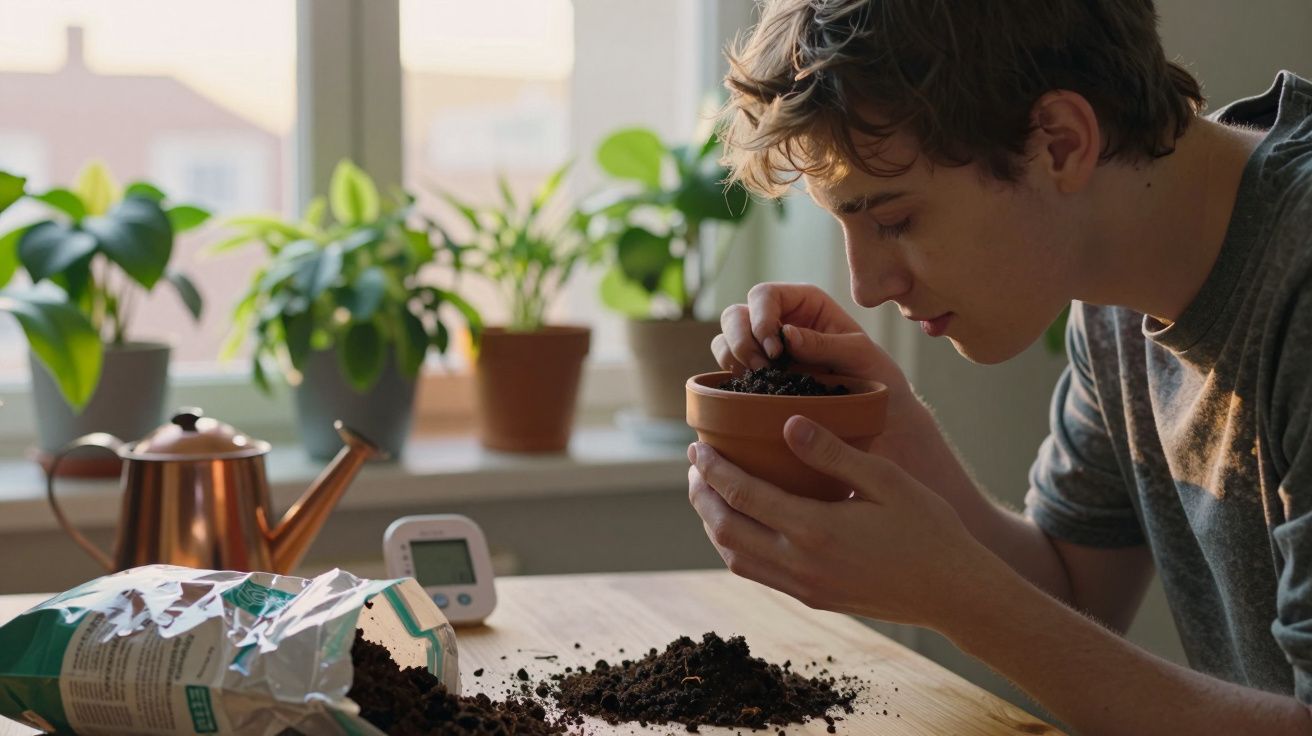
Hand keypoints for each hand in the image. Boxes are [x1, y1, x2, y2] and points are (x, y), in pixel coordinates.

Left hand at [687, 414, 996, 628]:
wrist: (954, 592)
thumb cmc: (929, 528)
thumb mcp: (886, 479)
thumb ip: (833, 453)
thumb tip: (787, 422)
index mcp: (815, 528)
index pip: (742, 494)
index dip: (712, 468)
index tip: (697, 445)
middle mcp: (801, 563)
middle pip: (726, 529)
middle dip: (702, 496)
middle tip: (695, 466)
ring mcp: (805, 587)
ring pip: (736, 558)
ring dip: (715, 525)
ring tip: (710, 493)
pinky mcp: (813, 599)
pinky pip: (759, 574)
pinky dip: (738, 548)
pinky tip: (744, 525)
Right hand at [712, 282, 929, 472]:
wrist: (879, 413)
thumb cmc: (876, 376)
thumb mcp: (860, 355)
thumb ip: (825, 343)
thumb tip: (787, 335)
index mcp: (805, 303)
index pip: (765, 294)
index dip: (761, 317)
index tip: (775, 349)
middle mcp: (779, 320)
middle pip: (736, 314)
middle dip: (741, 338)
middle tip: (761, 366)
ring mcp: (764, 348)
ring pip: (725, 338)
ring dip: (732, 356)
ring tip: (757, 377)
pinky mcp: (758, 374)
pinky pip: (728, 366)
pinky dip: (731, 375)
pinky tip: (752, 389)